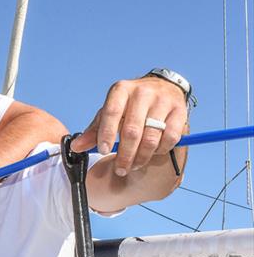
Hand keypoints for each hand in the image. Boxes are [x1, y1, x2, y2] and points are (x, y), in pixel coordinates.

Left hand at [70, 76, 186, 175]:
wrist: (162, 87)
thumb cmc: (129, 105)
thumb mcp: (109, 113)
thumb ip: (94, 131)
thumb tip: (76, 147)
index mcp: (120, 90)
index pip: (111, 113)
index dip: (106, 134)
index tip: (103, 151)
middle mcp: (142, 93)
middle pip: (131, 131)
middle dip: (124, 155)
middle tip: (120, 169)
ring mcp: (163, 101)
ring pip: (151, 137)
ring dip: (141, 157)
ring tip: (134, 165)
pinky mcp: (180, 110)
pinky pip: (170, 138)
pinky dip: (160, 150)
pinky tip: (152, 153)